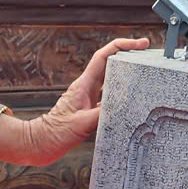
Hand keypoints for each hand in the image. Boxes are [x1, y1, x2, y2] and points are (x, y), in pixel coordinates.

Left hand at [0, 36, 152, 165]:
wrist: (40, 144)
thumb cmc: (54, 135)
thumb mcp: (79, 125)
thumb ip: (101, 115)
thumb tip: (123, 107)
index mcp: (84, 85)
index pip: (104, 56)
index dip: (122, 46)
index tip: (140, 44)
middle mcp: (87, 87)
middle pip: (110, 63)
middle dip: (128, 55)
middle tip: (148, 55)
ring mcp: (88, 97)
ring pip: (111, 78)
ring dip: (126, 73)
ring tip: (144, 72)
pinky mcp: (89, 108)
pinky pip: (109, 95)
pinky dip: (122, 93)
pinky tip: (131, 99)